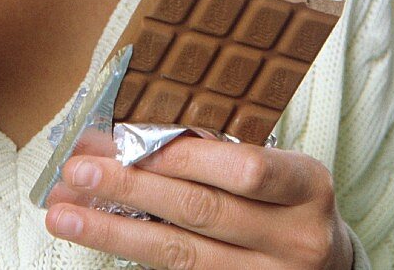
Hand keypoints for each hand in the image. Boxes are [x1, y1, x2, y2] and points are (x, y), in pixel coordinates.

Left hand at [46, 136, 353, 268]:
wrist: (326, 263)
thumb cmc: (288, 199)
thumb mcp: (280, 167)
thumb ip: (223, 152)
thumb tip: (136, 136)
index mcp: (307, 186)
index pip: (245, 168)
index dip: (183, 156)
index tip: (126, 142)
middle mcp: (294, 238)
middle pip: (201, 212)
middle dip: (131, 189)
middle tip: (79, 171)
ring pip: (179, 255)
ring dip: (113, 231)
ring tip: (66, 214)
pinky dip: (134, 253)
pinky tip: (101, 237)